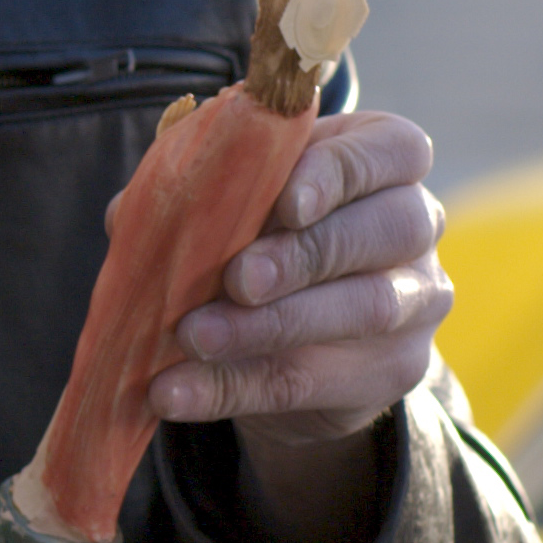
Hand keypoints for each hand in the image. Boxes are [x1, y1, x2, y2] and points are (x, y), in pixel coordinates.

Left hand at [143, 110, 445, 542]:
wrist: (296, 334)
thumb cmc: (259, 234)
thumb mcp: (231, 199)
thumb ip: (188, 193)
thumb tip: (126, 214)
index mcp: (381, 161)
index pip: (390, 150)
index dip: (340, 172)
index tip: (285, 202)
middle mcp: (415, 223)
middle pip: (386, 229)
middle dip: (304, 255)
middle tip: (236, 279)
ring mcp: (416, 301)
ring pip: (360, 310)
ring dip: (265, 327)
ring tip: (193, 337)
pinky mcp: (392, 370)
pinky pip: (311, 381)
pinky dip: (231, 387)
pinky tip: (175, 392)